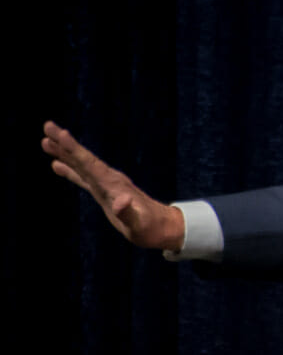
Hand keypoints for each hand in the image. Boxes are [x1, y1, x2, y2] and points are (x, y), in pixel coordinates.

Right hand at [42, 121, 185, 250]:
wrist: (163, 228)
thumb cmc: (151, 228)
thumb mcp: (139, 225)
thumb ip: (129, 214)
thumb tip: (120, 202)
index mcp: (113, 185)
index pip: (90, 163)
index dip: (75, 149)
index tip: (61, 132)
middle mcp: (109, 180)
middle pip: (82, 158)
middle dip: (64, 143)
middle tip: (47, 125)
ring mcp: (106, 185)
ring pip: (80, 165)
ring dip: (64, 153)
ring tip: (45, 141)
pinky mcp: (105, 192)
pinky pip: (83, 177)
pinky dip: (70, 170)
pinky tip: (56, 164)